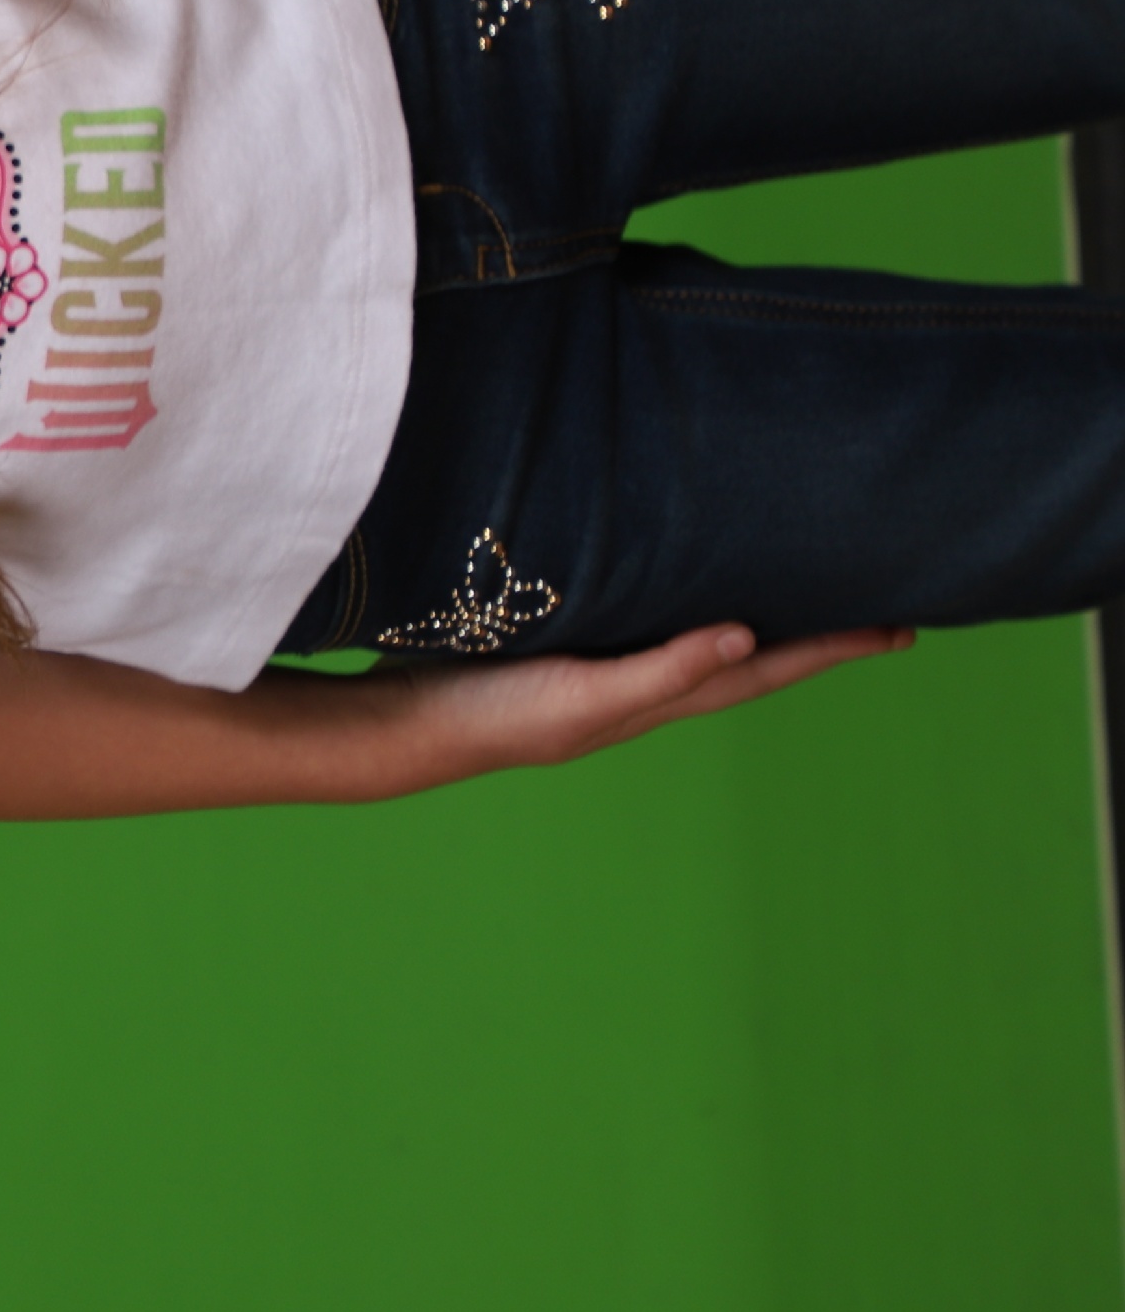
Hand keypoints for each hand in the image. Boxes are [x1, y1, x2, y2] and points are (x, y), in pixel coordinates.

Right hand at [400, 621, 912, 779]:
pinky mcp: (575, 647)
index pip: (767, 668)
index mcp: (660, 697)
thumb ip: (662, 669)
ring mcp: (611, 669)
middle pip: (753, 659)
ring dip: (762, 626)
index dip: (834, 649)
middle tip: (880, 615)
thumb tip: (746, 638)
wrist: (411, 723)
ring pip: (710, 643)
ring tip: (800, 599)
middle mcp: (648, 684)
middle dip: (817, 639)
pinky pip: (659, 623)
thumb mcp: (585, 694)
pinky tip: (687, 587)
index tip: (901, 630)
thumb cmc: (497, 712)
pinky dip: (695, 609)